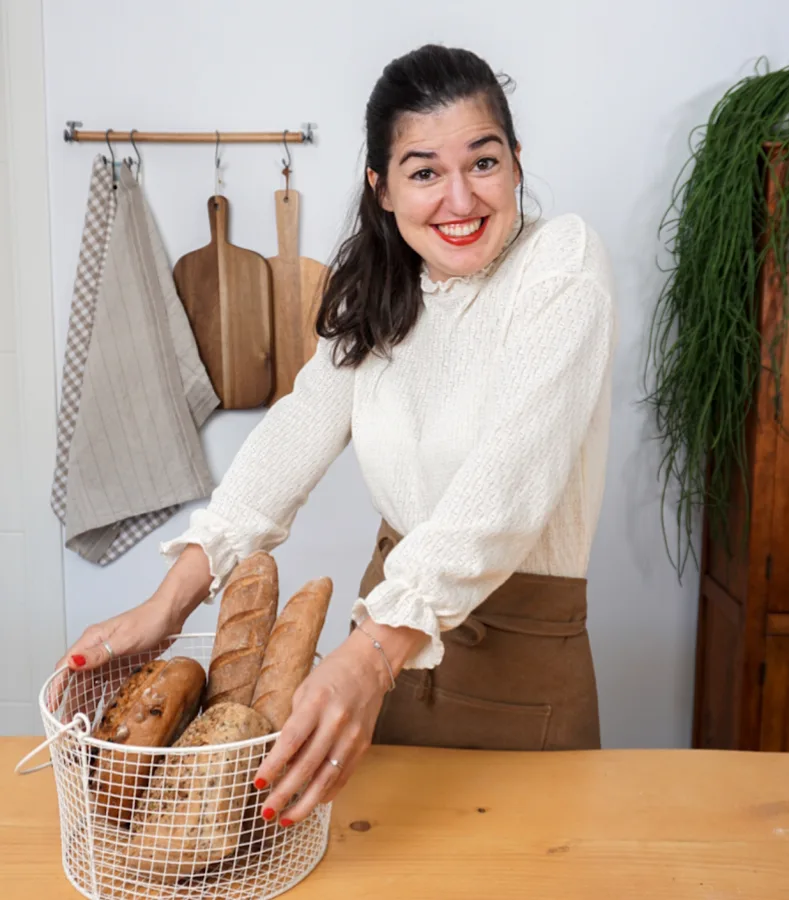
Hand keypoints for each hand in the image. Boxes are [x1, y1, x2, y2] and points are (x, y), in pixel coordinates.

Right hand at [48, 594, 185, 717]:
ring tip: (82, 724)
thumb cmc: (148, 621)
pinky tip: (102, 713)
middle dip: (70, 701)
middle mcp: (96, 650)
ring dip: (86, 703)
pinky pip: (108, 685)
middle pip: (77, 680)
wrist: (170, 615)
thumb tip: (73, 663)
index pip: (66, 666)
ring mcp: (109, 659)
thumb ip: (99, 654)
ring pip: (91, 684)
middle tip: (69, 723)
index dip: (56, 687)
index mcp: (91, 640)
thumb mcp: (124, 639)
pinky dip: (103, 699)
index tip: (51, 706)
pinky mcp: (121, 665)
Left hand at [252, 621, 426, 826]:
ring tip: (286, 820)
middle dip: (284, 793)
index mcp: (317, 703)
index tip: (258, 783)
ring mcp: (353, 735)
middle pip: (308, 764)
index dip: (274, 764)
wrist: (370, 665)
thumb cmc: (333, 673)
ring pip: (327, 777)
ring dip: (305, 803)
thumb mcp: (305, 689)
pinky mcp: (363, 744)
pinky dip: (327, 792)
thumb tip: (282, 758)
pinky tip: (312, 802)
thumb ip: (294, 722)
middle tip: (266, 812)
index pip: (292, 739)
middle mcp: (337, 721)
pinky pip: (344, 775)